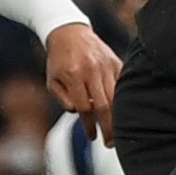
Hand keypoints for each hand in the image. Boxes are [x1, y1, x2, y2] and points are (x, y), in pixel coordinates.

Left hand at [46, 25, 120, 140]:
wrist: (69, 32)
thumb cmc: (58, 59)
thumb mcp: (52, 80)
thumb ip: (63, 99)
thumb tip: (79, 113)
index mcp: (74, 75)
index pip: (85, 108)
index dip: (89, 126)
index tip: (93, 137)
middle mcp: (91, 70)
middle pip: (104, 106)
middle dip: (108, 127)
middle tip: (110, 142)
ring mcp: (106, 65)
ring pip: (116, 97)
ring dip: (118, 117)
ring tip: (119, 131)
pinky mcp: (116, 62)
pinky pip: (122, 84)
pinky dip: (123, 99)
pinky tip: (123, 111)